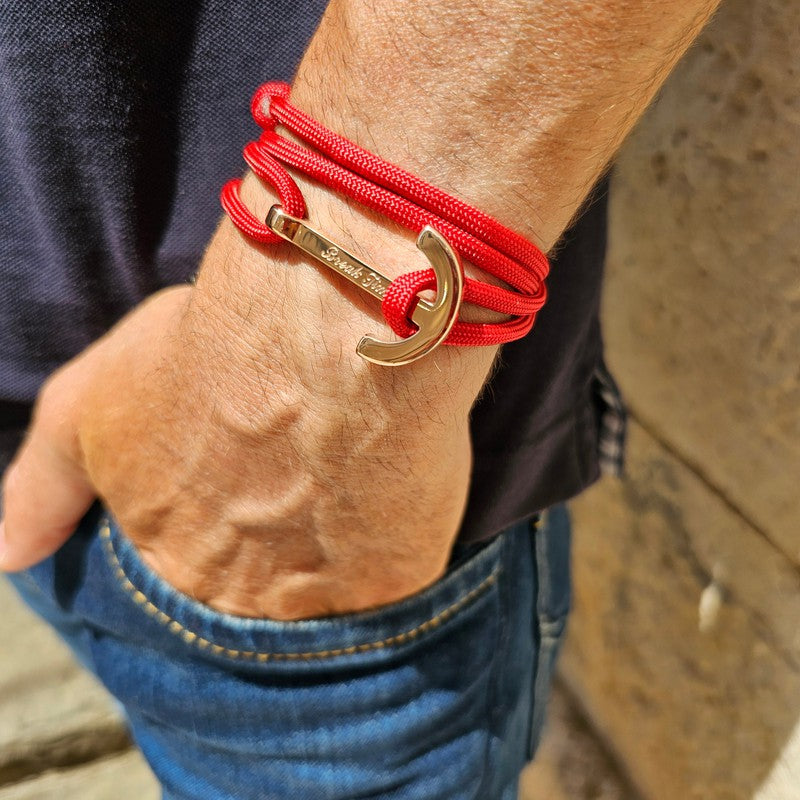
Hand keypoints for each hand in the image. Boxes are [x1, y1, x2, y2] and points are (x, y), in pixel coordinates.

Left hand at [0, 203, 494, 619]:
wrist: (327, 334)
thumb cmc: (210, 353)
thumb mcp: (93, 406)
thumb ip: (45, 484)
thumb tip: (6, 553)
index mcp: (168, 555)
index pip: (185, 575)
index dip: (220, 526)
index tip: (248, 484)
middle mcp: (238, 596)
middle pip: (257, 595)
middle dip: (276, 548)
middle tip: (304, 477)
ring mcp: (319, 599)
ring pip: (328, 592)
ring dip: (338, 545)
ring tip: (350, 474)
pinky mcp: (394, 582)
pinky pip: (394, 574)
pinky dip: (395, 532)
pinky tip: (393, 477)